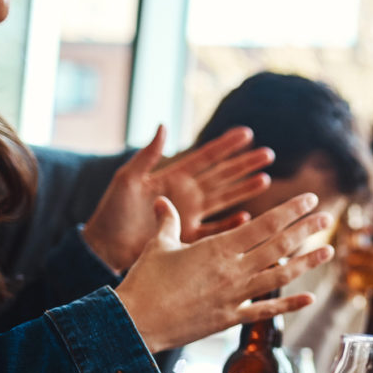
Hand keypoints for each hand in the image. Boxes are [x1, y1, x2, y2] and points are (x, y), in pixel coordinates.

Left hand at [83, 126, 272, 271]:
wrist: (105, 246)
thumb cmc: (112, 212)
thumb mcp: (127, 179)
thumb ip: (147, 155)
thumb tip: (164, 125)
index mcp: (172, 178)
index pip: (205, 157)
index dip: (225, 145)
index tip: (247, 133)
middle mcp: (186, 195)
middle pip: (222, 176)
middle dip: (244, 165)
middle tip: (268, 154)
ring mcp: (189, 216)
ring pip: (224, 200)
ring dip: (244, 190)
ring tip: (266, 180)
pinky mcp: (188, 237)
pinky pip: (215, 230)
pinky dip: (230, 224)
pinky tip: (246, 217)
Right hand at [115, 193, 334, 352]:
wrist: (136, 322)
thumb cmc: (144, 282)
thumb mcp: (158, 246)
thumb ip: (167, 222)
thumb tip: (164, 201)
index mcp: (219, 248)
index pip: (265, 224)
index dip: (290, 210)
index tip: (309, 200)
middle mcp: (233, 270)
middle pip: (279, 246)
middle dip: (306, 230)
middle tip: (327, 217)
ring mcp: (235, 296)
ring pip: (279, 276)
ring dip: (306, 263)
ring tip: (328, 251)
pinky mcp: (231, 319)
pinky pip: (265, 310)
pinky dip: (289, 305)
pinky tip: (309, 298)